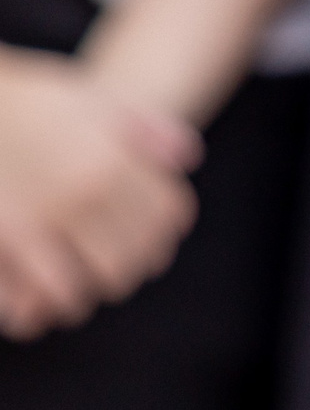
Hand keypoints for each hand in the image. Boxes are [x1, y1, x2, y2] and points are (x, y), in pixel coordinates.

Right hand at [0, 47, 200, 339]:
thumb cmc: (26, 99)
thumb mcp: (88, 99)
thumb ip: (144, 128)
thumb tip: (187, 159)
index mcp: (110, 161)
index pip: (167, 215)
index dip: (165, 228)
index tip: (155, 236)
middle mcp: (79, 195)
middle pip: (127, 260)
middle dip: (127, 266)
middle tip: (113, 267)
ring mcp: (34, 222)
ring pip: (79, 290)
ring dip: (79, 293)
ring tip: (73, 287)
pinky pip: (23, 302)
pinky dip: (30, 311)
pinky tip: (30, 303)